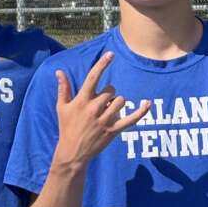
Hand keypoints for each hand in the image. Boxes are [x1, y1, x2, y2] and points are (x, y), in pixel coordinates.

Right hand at [54, 52, 150, 169]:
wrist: (72, 152)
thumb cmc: (67, 128)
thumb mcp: (62, 108)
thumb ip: (63, 88)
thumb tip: (59, 72)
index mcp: (82, 100)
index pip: (93, 77)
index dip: (102, 64)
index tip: (111, 54)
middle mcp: (94, 109)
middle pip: (111, 90)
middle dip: (108, 94)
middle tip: (100, 105)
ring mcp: (104, 120)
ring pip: (120, 101)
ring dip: (116, 103)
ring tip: (107, 111)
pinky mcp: (113, 130)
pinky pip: (131, 119)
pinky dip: (141, 112)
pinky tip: (148, 103)